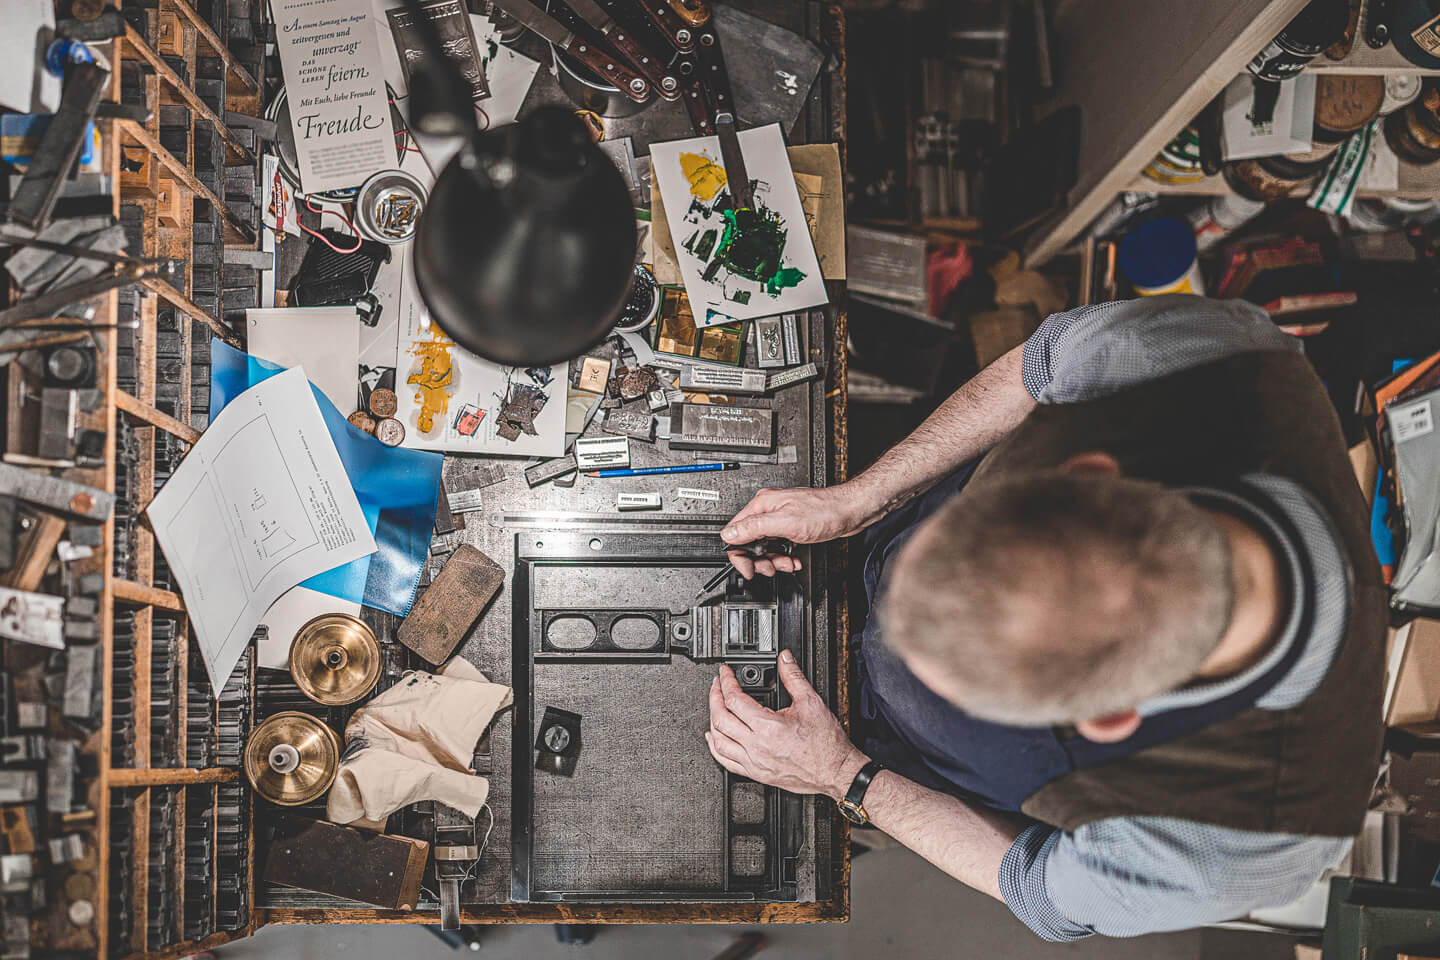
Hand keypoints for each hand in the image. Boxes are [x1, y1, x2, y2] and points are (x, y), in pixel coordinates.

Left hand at [705, 649, 868, 800]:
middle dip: (715, 697)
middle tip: (717, 684)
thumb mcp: (811, 702)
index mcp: (768, 728)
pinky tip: (714, 738)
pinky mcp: (757, 773)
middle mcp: (757, 747)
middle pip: (721, 718)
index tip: (725, 673)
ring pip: (719, 741)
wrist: (835, 771)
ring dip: (713, 721)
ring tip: (715, 705)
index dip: (726, 682)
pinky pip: (726, 762)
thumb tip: (784, 659)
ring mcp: (755, 762)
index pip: (734, 700)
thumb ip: (794, 677)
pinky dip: (716, 747)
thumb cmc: (826, 744)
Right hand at [721, 483, 878, 577]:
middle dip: (760, 560)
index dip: (740, 554)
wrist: (850, 511)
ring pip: (765, 547)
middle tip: (771, 568)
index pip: (735, 532)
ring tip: (788, 563)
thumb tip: (729, 534)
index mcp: (762, 505)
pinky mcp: (790, 527)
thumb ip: (754, 528)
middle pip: (749, 542)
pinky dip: (785, 557)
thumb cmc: (825, 511)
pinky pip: (778, 546)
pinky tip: (794, 559)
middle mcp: (768, 510)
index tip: (748, 569)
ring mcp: (779, 519)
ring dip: (774, 560)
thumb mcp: (786, 523)